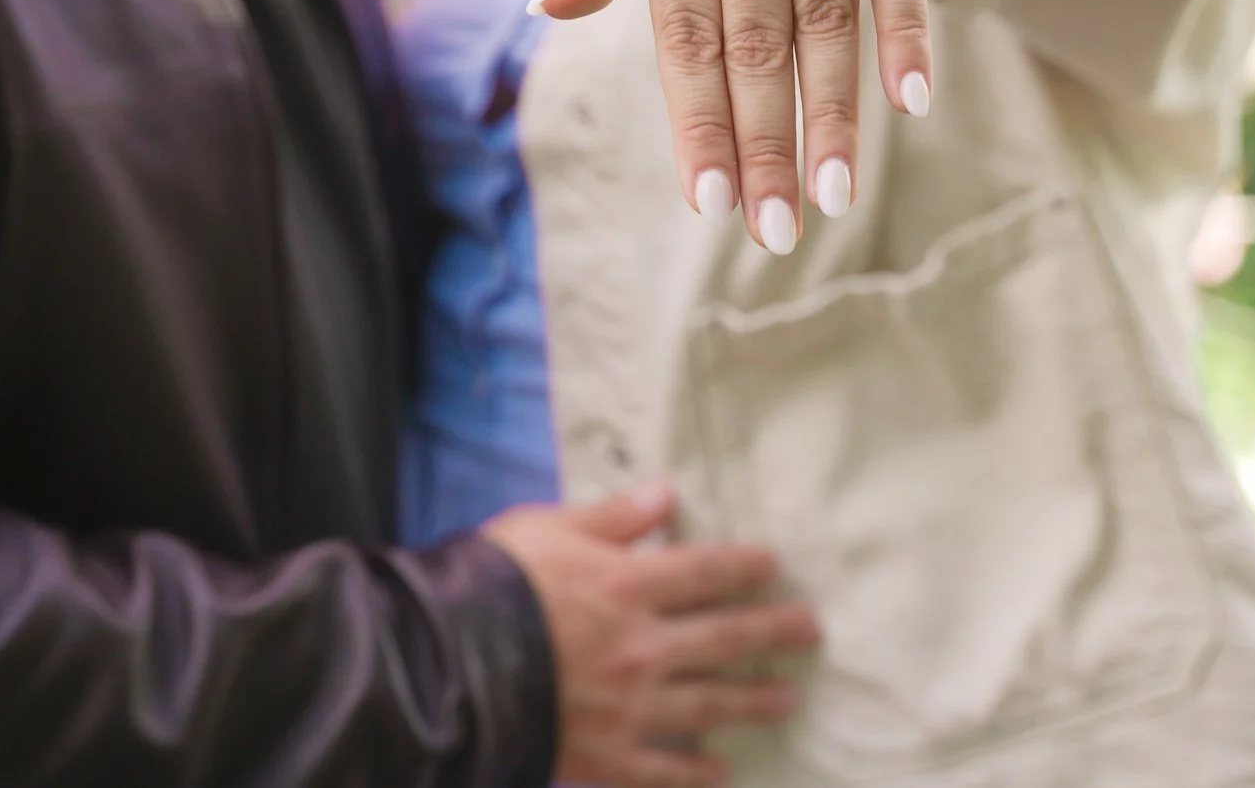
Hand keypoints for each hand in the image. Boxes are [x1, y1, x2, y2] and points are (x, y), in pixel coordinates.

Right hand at [483, 484, 818, 786]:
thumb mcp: (547, 530)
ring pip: (710, 704)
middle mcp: (643, 646)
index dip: (745, 566)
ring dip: (755, 701)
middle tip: (812, 631)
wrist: (443, 667)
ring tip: (789, 700)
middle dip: (774, 632)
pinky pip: (663, 770)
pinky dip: (696, 773)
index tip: (774, 565)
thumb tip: (665, 494)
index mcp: (628, 584)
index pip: (706, 571)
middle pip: (725, 637)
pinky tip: (723, 772)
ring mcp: (629, 707)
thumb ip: (610, 516)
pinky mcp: (607, 757)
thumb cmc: (492, 585)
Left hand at [531, 0, 933, 252]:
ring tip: (830, 194)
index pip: (682, 29)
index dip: (696, 119)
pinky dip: (907, 27)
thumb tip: (554, 10)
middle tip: (774, 228)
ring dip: (831, 110)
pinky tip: (910, 99)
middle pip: (756, 36)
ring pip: (828, 8)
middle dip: (762, 141)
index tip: (706, 200)